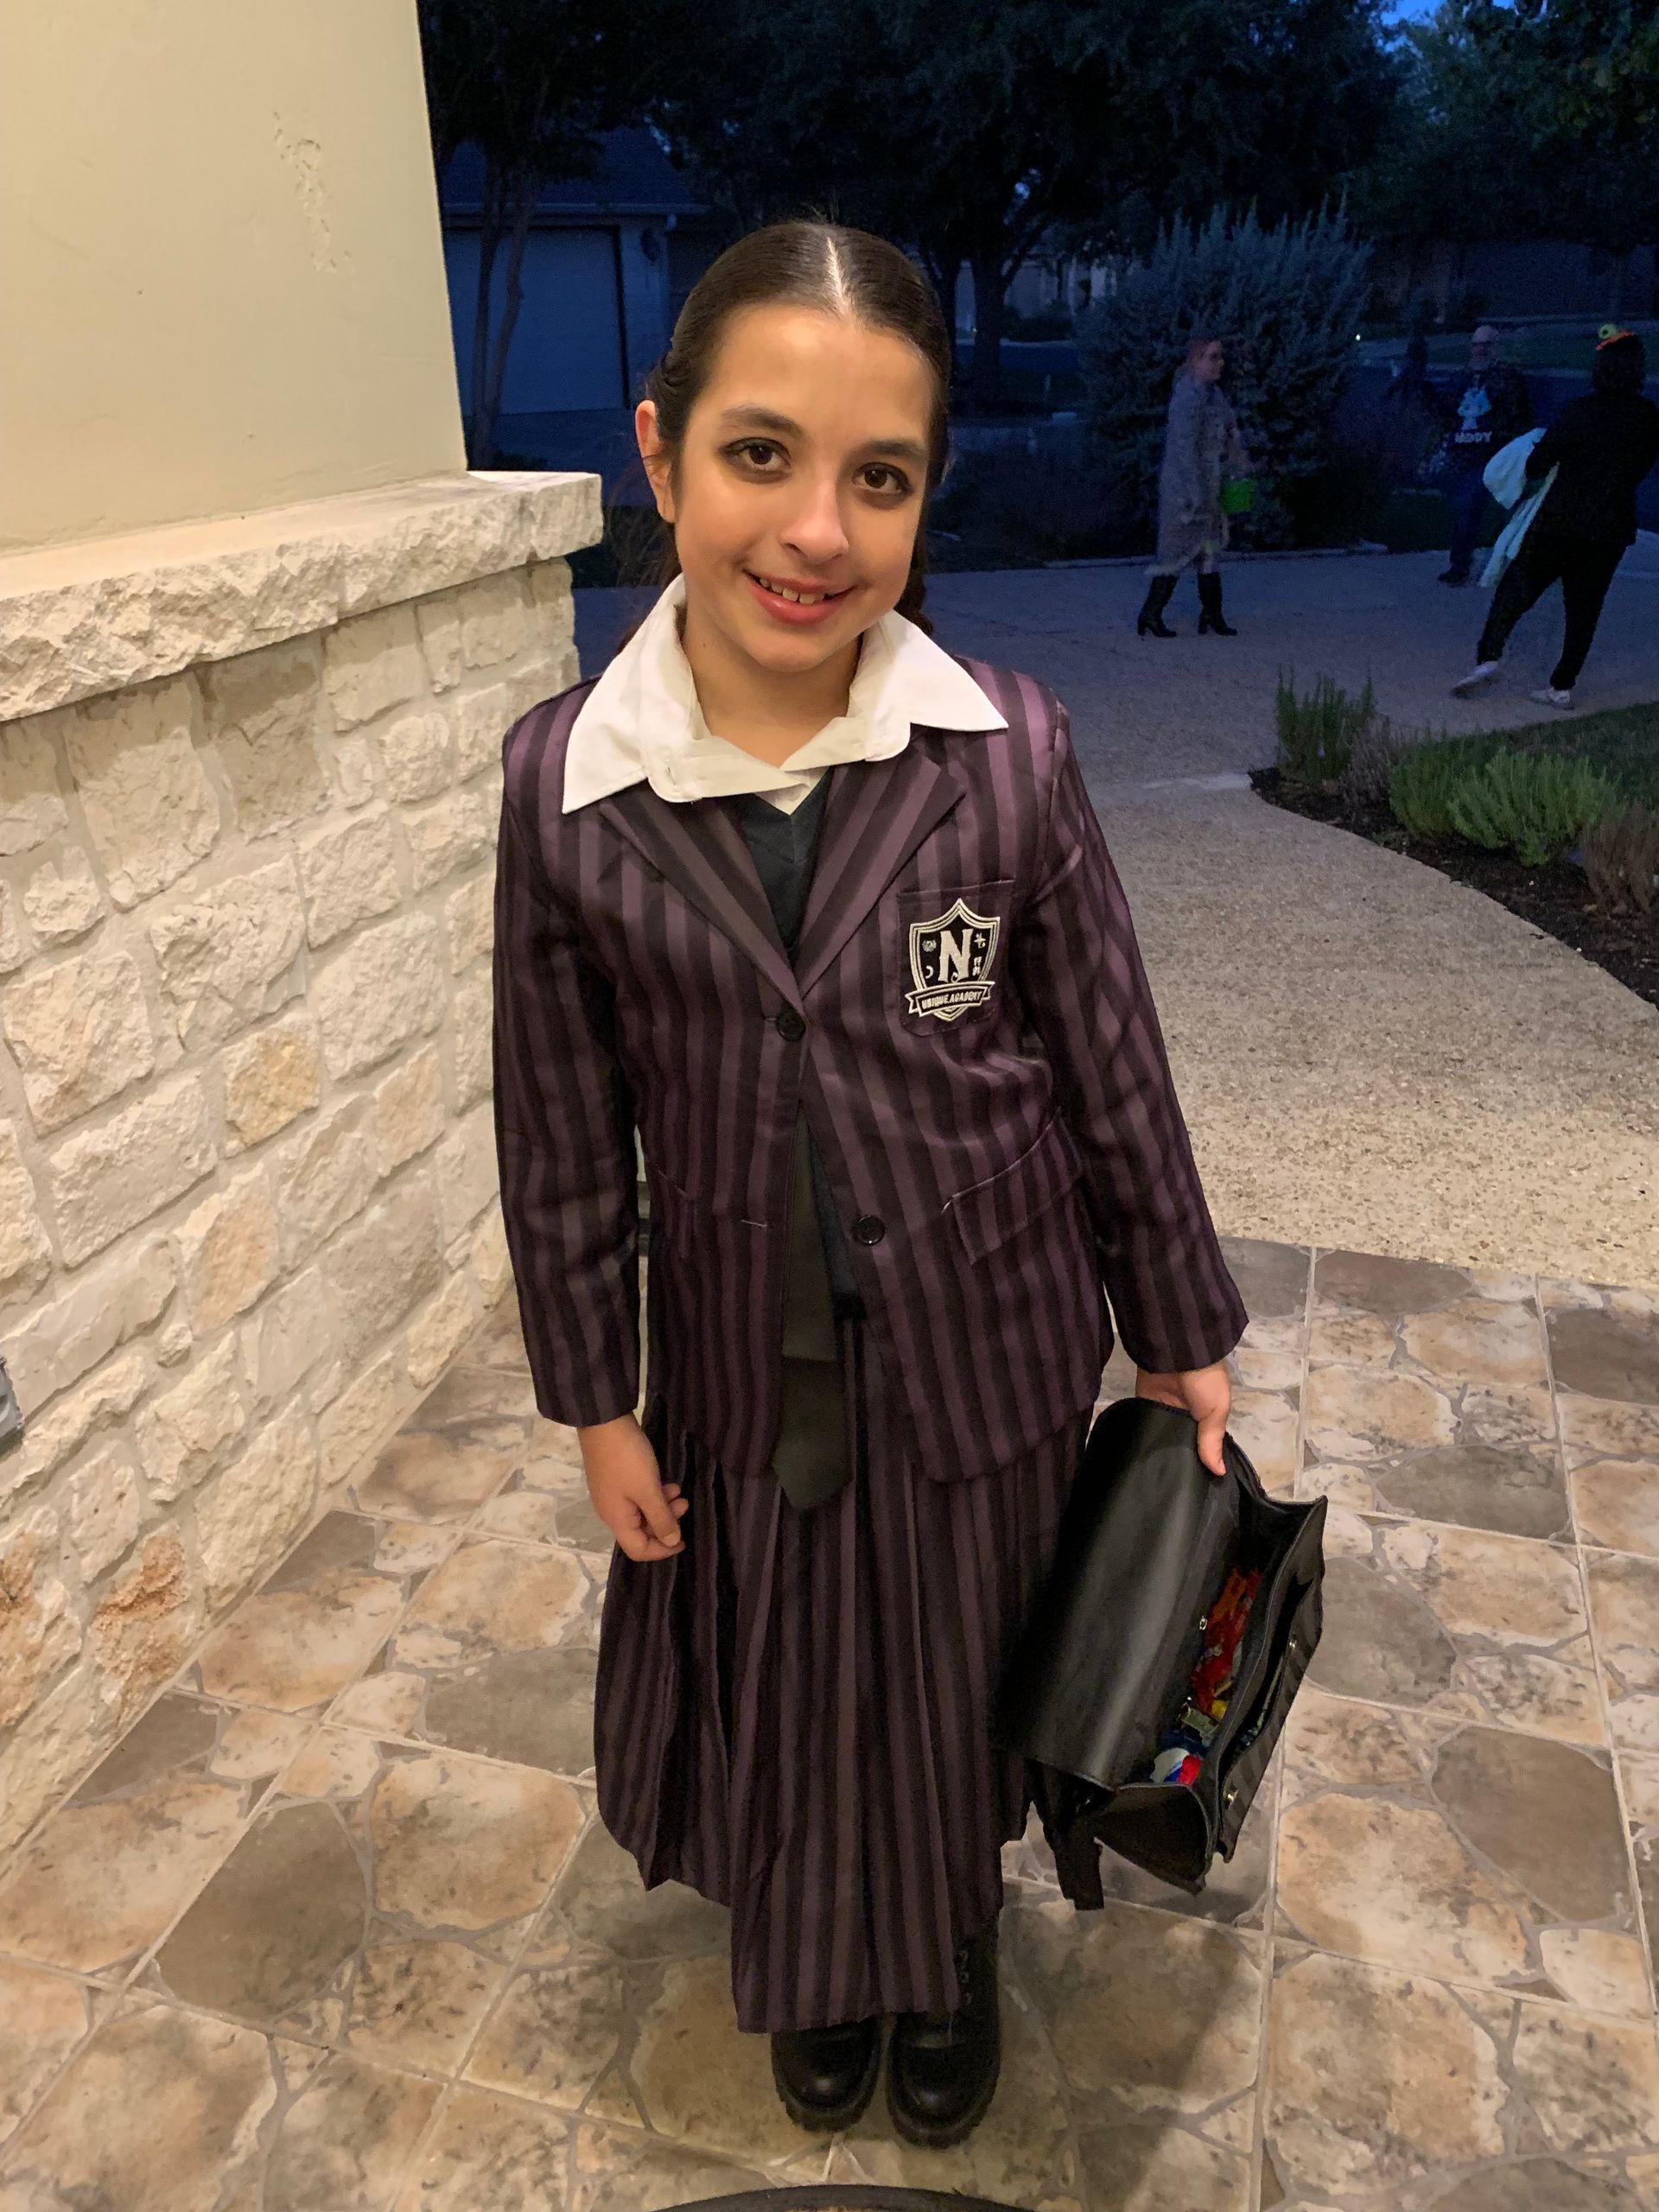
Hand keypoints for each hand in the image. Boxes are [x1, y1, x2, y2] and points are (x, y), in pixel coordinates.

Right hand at [578, 1413, 687, 1560]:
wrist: (603, 1422)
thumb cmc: (627, 1459)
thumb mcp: (648, 1490)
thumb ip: (661, 1518)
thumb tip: (671, 1542)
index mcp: (616, 1520)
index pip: (638, 1550)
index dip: (662, 1550)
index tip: (684, 1540)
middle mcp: (612, 1512)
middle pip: (641, 1532)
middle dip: (665, 1523)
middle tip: (684, 1504)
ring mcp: (612, 1495)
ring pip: (641, 1513)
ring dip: (662, 1506)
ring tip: (679, 1491)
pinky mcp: (615, 1480)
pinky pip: (637, 1497)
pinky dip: (654, 1494)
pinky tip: (667, 1482)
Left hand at [1134, 1361, 1231, 1476]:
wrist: (1177, 1350)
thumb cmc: (1205, 1381)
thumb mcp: (1216, 1409)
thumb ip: (1213, 1439)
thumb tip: (1219, 1471)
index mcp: (1205, 1418)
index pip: (1202, 1446)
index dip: (1199, 1463)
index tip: (1195, 1488)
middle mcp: (1184, 1417)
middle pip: (1179, 1443)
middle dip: (1176, 1459)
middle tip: (1169, 1486)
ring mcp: (1162, 1411)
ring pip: (1161, 1437)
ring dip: (1158, 1450)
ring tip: (1152, 1478)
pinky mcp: (1143, 1405)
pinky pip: (1143, 1425)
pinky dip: (1142, 1437)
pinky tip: (1138, 1459)